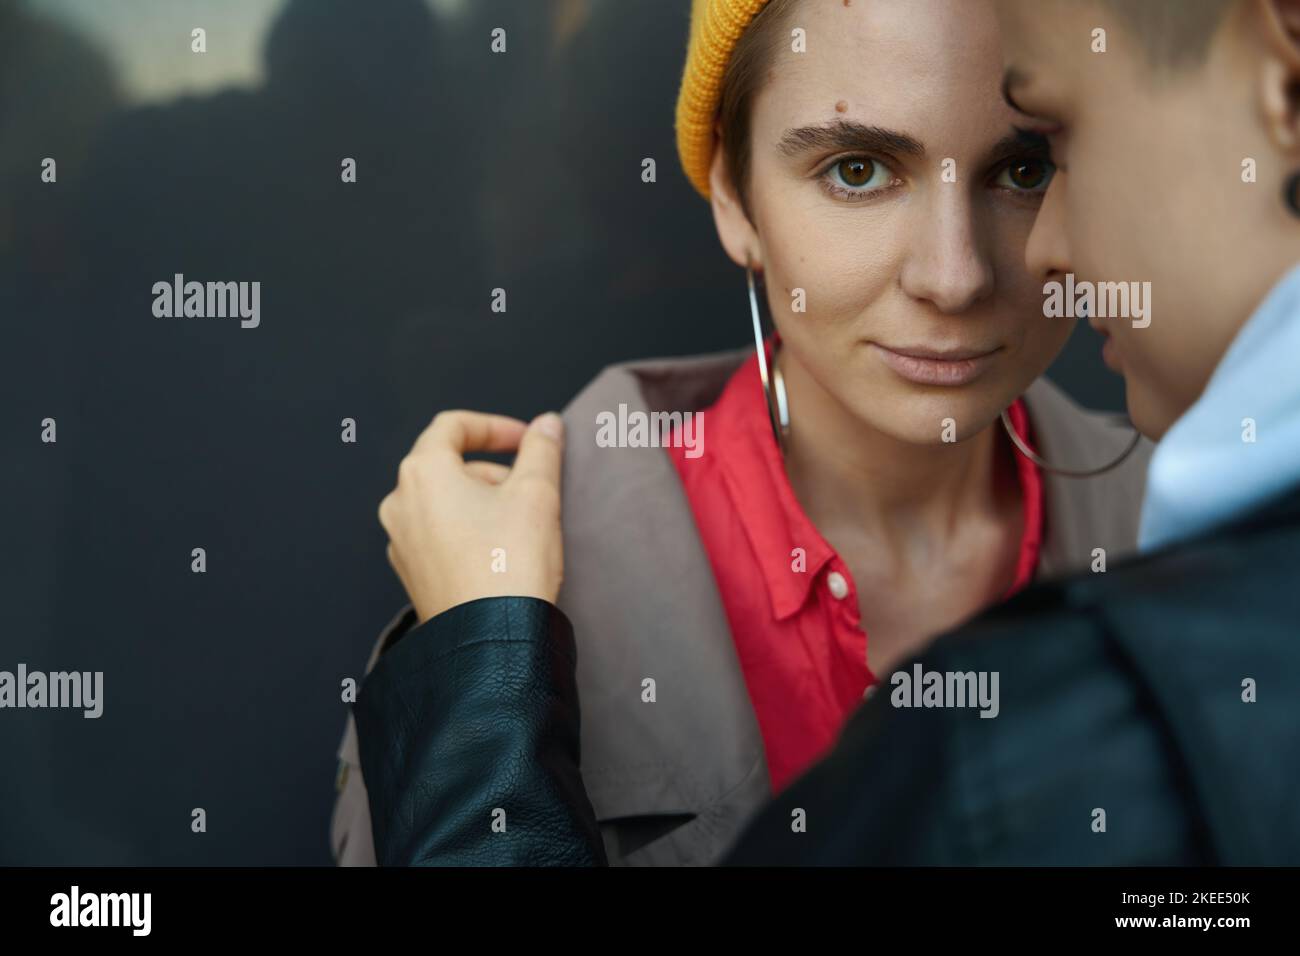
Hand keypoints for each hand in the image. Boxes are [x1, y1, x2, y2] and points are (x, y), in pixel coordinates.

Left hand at [378, 410, 564, 623]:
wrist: (491, 639)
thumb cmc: (509, 565)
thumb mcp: (536, 494)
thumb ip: (541, 450)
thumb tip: (547, 425)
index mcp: (423, 473)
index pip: (453, 426)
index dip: (495, 426)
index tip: (526, 439)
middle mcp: (400, 503)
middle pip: (449, 465)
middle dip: (494, 470)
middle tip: (533, 490)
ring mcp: (402, 541)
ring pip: (445, 502)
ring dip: (482, 502)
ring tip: (520, 525)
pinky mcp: (413, 573)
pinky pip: (440, 535)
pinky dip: (469, 531)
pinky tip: (502, 553)